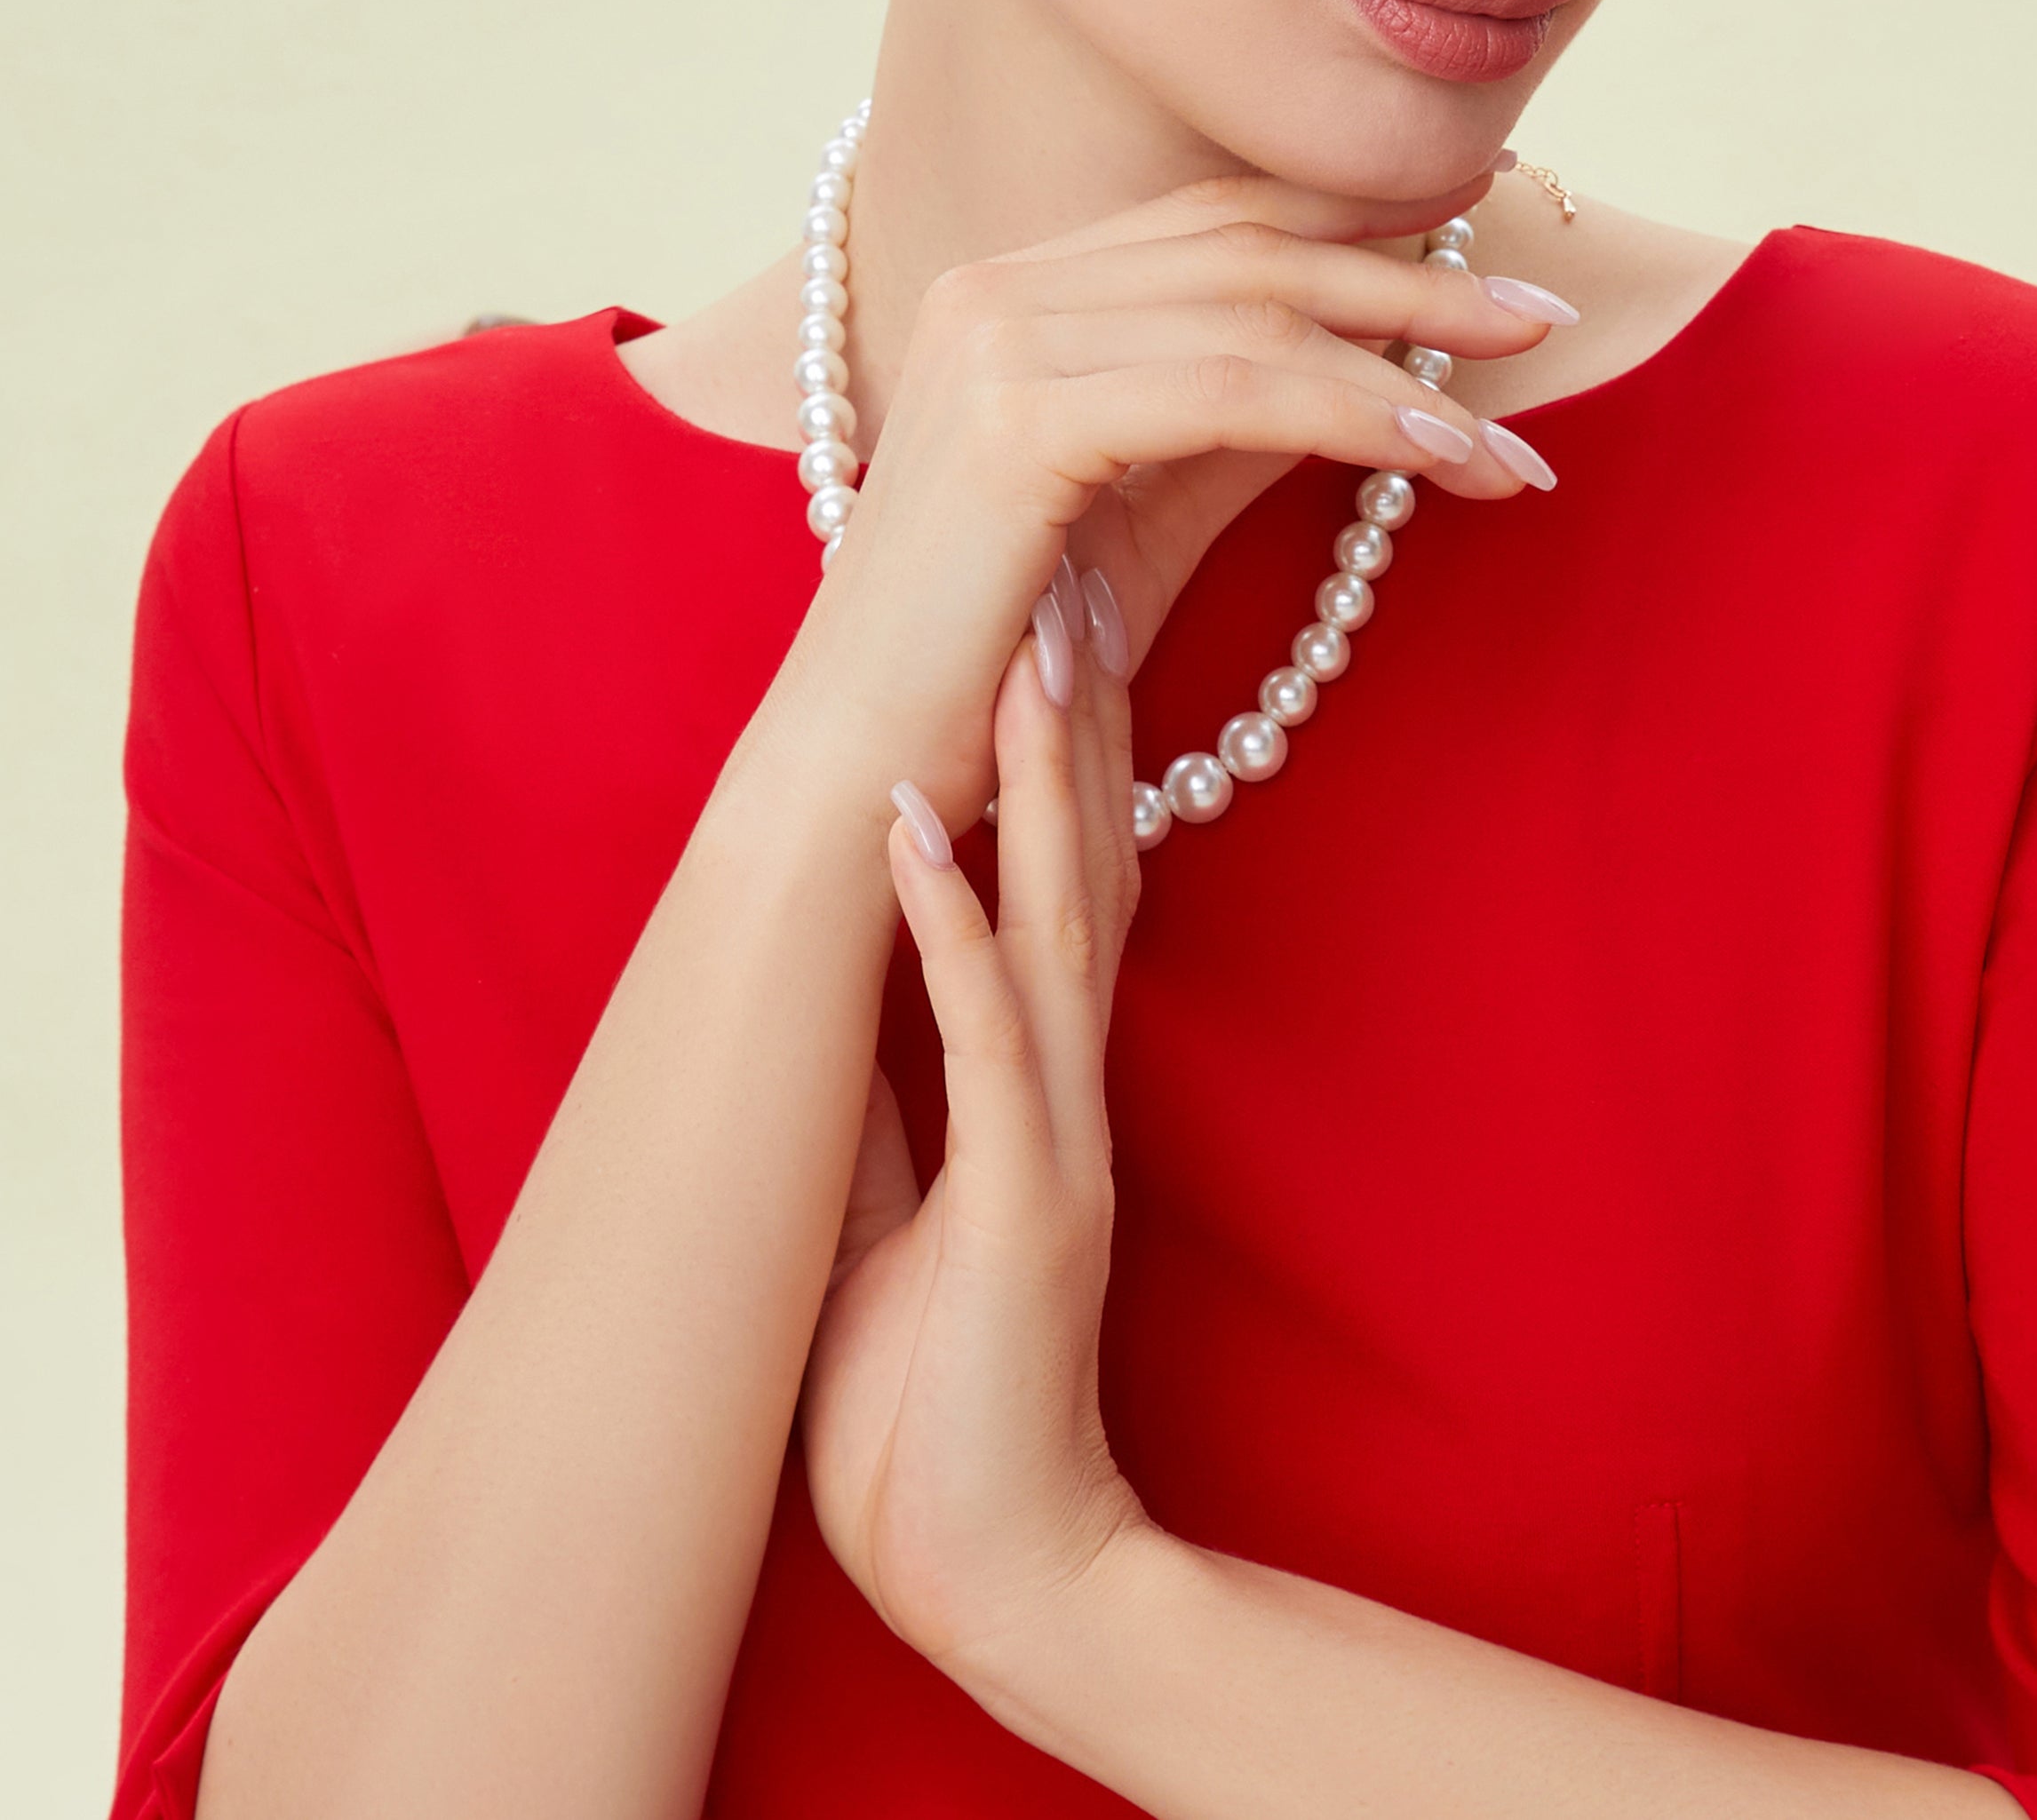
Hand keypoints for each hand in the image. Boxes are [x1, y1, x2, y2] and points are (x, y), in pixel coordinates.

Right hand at [786, 171, 1560, 833]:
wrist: (870, 769)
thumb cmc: (1009, 661)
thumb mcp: (1149, 509)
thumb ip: (1239, 419)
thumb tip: (1376, 365)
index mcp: (1011, 290)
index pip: (1217, 219)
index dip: (1354, 212)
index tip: (1480, 221)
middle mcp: (994, 288)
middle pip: (1248, 246)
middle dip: (1410, 273)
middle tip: (1539, 313)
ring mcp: (995, 342)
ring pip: (1252, 316)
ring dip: (1408, 361)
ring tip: (1520, 425)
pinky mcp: (1013, 422)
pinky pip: (1229, 392)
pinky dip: (1354, 414)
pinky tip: (1444, 453)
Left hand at [800, 625, 1147, 1689]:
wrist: (1007, 1569)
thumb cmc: (939, 1401)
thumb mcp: (909, 1206)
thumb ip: (905, 1090)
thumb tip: (856, 985)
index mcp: (1043, 1074)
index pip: (1068, 873)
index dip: (1065, 739)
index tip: (1055, 601)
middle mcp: (1067, 1077)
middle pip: (1093, 854)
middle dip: (1079, 705)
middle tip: (1072, 554)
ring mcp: (1055, 1131)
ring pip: (1061, 912)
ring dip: (1040, 772)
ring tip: (1027, 632)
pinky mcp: (1024, 1202)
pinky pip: (986, 1040)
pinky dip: (950, 926)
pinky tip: (916, 832)